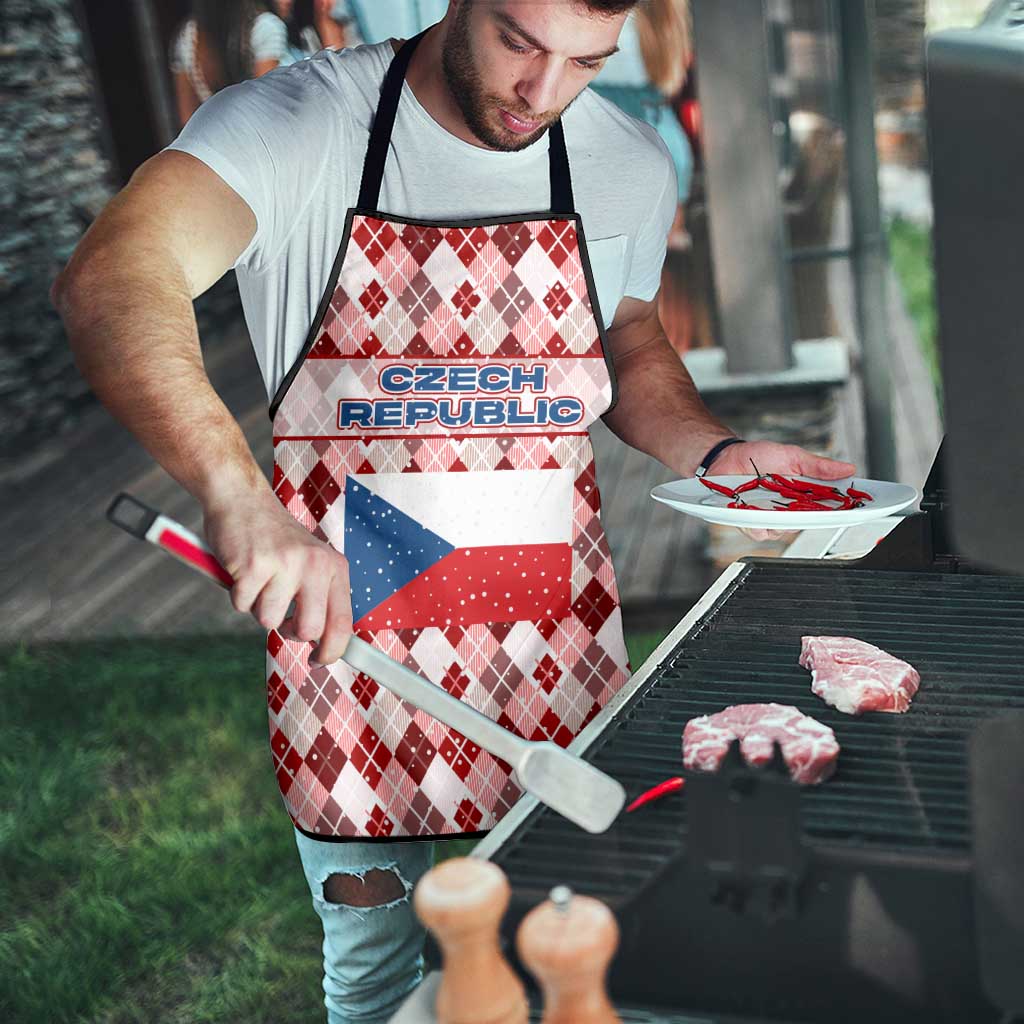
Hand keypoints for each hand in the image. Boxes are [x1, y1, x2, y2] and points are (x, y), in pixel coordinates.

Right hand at [203, 489, 352, 664]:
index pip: (343, 622)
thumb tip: (325, 645)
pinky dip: (238, 595)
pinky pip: (242, 606)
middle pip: (309, 630)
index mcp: (334, 567)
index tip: (320, 661)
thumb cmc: (275, 539)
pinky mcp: (254, 565)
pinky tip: (243, 571)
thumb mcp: (311, 562)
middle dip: (290, 632)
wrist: (242, 499)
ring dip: (259, 607)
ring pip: (269, 621)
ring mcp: (285, 564)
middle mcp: (315, 565)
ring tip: (260, 580)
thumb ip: (320, 597)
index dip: (332, 651)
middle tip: (281, 615)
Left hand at [709, 440, 856, 542]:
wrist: (726, 457)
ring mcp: (770, 518)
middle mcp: (789, 510)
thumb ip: (818, 466)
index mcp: (803, 495)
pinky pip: (759, 532)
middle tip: (813, 506)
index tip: (857, 508)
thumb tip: (848, 468)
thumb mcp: (792, 456)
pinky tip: (755, 512)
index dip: (844, 510)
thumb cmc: (758, 456)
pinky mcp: (750, 523)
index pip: (828, 507)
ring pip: (784, 531)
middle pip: (808, 523)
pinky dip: (758, 523)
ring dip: (781, 519)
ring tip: (776, 504)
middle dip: (813, 517)